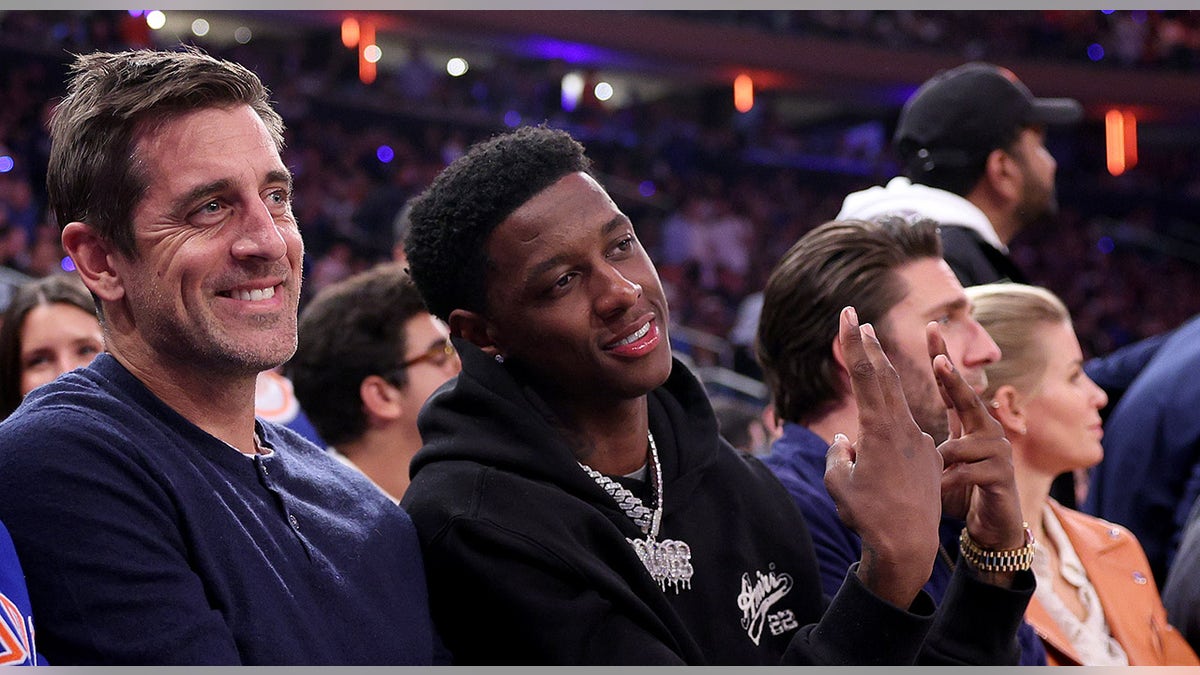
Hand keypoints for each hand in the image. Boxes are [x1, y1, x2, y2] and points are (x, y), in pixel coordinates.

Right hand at [825, 306, 941, 607]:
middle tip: (860, 320)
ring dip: (884, 379)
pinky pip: (905, 434)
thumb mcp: (839, 483)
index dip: (854, 344)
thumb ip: (838, 455)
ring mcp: (919, 443)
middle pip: (886, 378)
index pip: (866, 376)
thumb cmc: (868, 516)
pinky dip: (890, 424)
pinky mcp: (928, 459)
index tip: (848, 316)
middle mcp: (903, 429)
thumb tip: (844, 443)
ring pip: (898, 403)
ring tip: (873, 354)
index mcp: (880, 430)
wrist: (908, 545)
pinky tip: (881, 441)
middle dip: (870, 347)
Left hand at [927, 322, 1024, 561]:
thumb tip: (886, 424)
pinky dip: (948, 483)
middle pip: (968, 399)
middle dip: (954, 378)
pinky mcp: (1002, 475)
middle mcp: (986, 430)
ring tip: (935, 479)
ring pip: (961, 444)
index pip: (951, 385)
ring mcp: (997, 451)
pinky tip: (940, 493)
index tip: (931, 327)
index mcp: (967, 423)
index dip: (942, 357)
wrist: (991, 526)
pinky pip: (966, 472)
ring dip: (943, 462)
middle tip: (939, 359)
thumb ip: (917, 441)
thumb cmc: (959, 490)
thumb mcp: (936, 462)